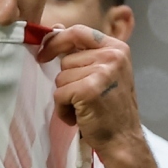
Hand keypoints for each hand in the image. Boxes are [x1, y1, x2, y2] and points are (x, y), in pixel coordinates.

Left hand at [42, 25, 144, 151]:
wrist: (123, 139)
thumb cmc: (111, 109)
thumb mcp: (104, 73)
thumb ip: (83, 52)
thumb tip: (56, 28)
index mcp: (117, 48)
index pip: (78, 32)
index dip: (56, 41)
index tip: (44, 54)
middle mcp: (112, 56)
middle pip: (66, 60)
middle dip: (68, 81)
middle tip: (85, 98)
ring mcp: (101, 72)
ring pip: (61, 78)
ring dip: (66, 97)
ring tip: (85, 108)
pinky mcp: (88, 89)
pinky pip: (59, 94)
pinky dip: (64, 109)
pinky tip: (80, 116)